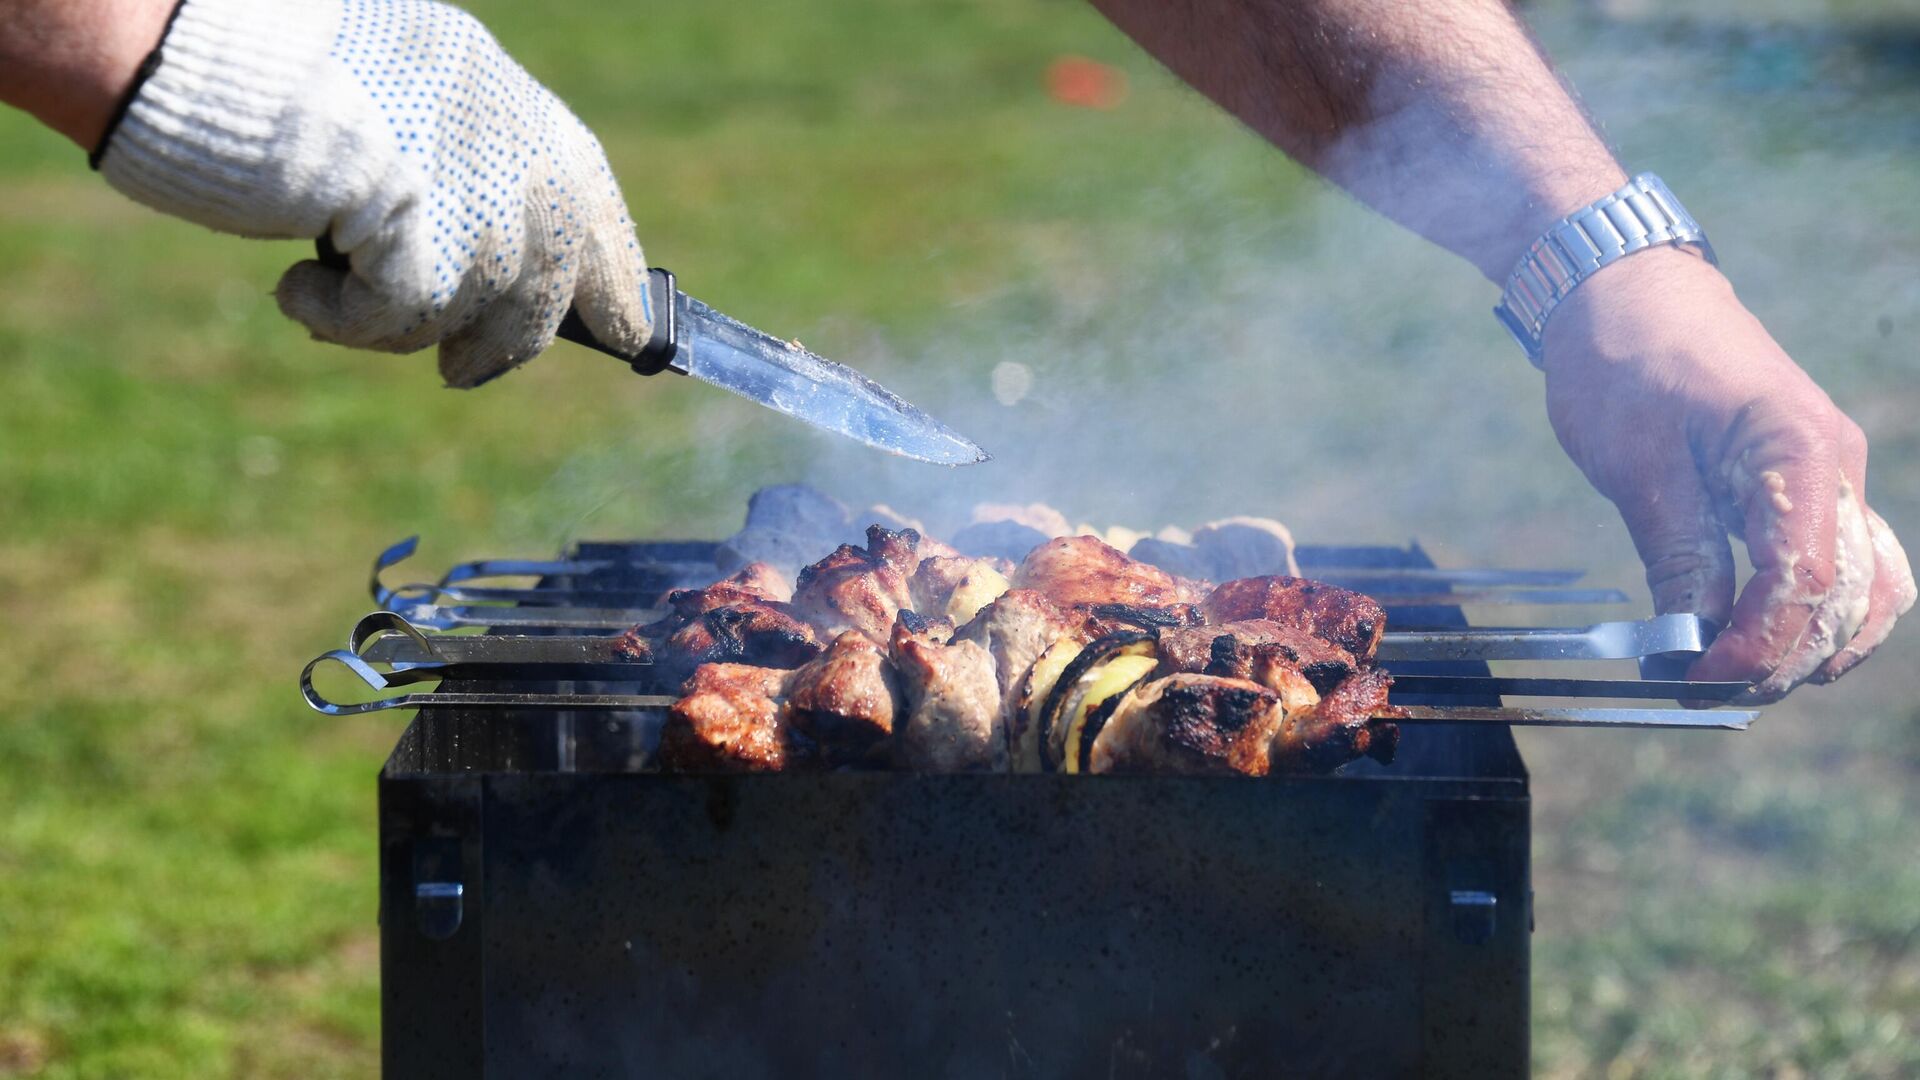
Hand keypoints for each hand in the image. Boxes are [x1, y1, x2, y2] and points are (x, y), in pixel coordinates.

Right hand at [95, 0, 649, 386]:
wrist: (206, 42)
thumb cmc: (285, 67)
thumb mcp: (411, 106)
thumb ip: (468, 167)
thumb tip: (511, 271)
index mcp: (520, 108)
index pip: (595, 211)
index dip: (613, 284)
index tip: (627, 332)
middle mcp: (519, 153)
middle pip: (555, 286)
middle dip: (509, 344)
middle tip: (460, 371)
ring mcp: (479, 200)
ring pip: (477, 316)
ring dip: (398, 326)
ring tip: (327, 292)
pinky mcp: (420, 242)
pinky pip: (398, 325)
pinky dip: (339, 320)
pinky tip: (294, 286)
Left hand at [1541, 247, 1913, 701]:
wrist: (1624, 287)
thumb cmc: (1623, 359)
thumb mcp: (1636, 464)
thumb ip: (1678, 555)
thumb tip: (1692, 643)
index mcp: (1798, 452)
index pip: (1804, 583)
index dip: (1754, 648)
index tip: (1692, 680)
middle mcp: (1837, 466)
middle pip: (1847, 599)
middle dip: (1783, 660)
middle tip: (1704, 692)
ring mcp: (1833, 474)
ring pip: (1868, 589)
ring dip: (1813, 645)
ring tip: (1735, 677)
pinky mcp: (1810, 482)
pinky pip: (1844, 562)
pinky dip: (1815, 611)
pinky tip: (1759, 639)